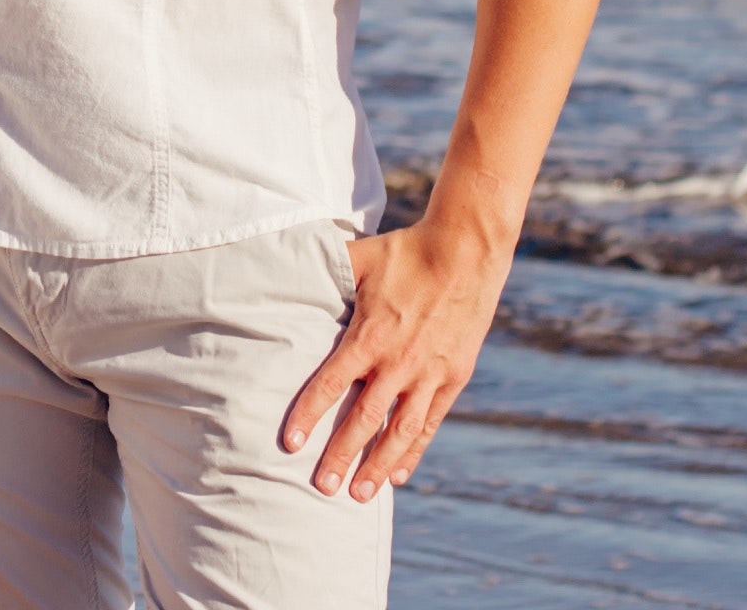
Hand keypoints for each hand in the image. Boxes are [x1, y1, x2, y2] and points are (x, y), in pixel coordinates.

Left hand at [281, 216, 507, 502]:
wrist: (465, 252)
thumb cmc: (404, 252)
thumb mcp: (358, 257)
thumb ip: (323, 269)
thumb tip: (281, 264)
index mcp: (370, 335)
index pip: (331, 384)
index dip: (308, 414)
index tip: (291, 443)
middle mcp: (398, 362)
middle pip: (364, 419)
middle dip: (341, 456)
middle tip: (322, 487)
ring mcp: (428, 373)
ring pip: (400, 431)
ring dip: (379, 465)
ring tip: (360, 494)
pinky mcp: (453, 377)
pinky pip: (429, 422)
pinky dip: (413, 450)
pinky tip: (398, 474)